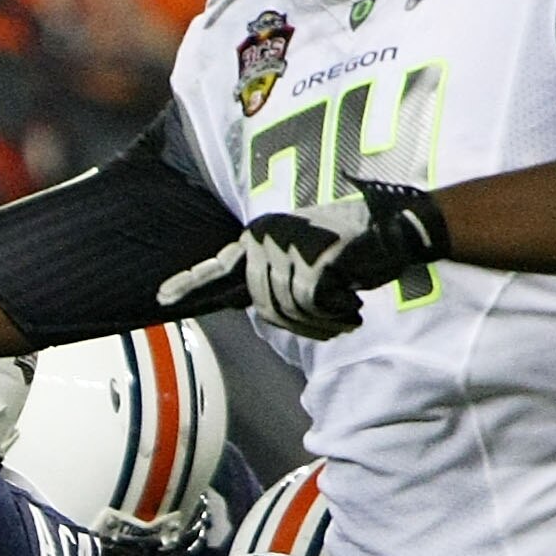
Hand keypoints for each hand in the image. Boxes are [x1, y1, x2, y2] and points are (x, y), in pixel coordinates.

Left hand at [156, 179, 447, 339]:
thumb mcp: (303, 261)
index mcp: (259, 237)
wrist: (395, 232)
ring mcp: (287, 245)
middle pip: (262, 305)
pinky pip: (310, 305)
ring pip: (285, 309)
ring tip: (343, 313)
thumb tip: (244, 304)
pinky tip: (351, 307)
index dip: (188, 284)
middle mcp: (266, 237)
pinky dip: (333, 315)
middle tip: (332, 321)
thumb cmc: (353, 253)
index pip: (217, 266)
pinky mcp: (312, 257)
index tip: (159, 299)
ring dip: (318, 322)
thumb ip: (271, 279)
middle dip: (299, 323)